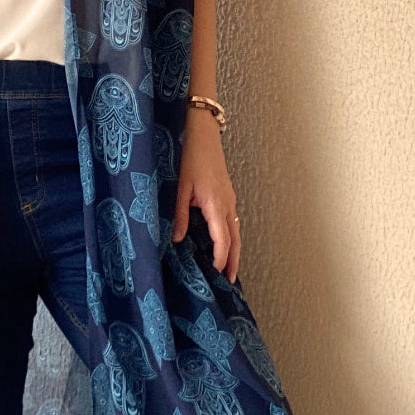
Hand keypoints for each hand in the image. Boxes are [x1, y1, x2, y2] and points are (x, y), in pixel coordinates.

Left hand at [171, 109, 240, 281]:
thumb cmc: (189, 156)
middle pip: (235, 239)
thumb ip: (180, 214)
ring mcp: (229, 198)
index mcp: (215, 204)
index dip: (220, 258)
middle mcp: (227, 203)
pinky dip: (231, 237)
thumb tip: (178, 240)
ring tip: (228, 269)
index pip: (223, 239)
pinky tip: (223, 243)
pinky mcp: (226, 194)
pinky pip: (232, 220)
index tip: (215, 274)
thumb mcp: (179, 187)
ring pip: (235, 230)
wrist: (201, 132)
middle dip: (233, 261)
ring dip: (234, 251)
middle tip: (230, 281)